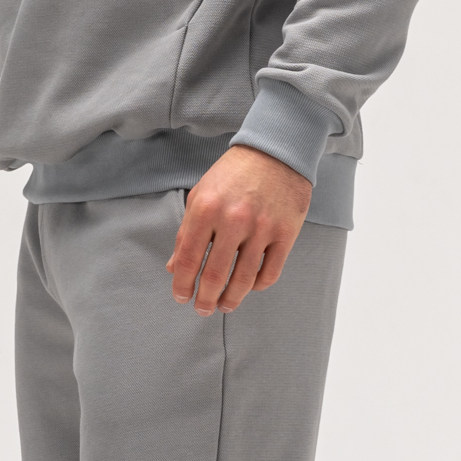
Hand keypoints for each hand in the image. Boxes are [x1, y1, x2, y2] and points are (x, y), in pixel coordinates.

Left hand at [166, 146, 311, 315]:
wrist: (274, 151)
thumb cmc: (232, 174)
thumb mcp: (201, 195)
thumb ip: (186, 232)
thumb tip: (175, 268)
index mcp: (205, 208)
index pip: (189, 259)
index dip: (182, 285)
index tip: (181, 297)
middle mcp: (233, 219)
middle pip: (215, 276)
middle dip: (205, 299)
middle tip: (202, 309)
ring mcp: (262, 227)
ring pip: (243, 280)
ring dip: (230, 300)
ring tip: (224, 306)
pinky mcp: (286, 233)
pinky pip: (269, 273)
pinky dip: (256, 287)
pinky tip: (248, 288)